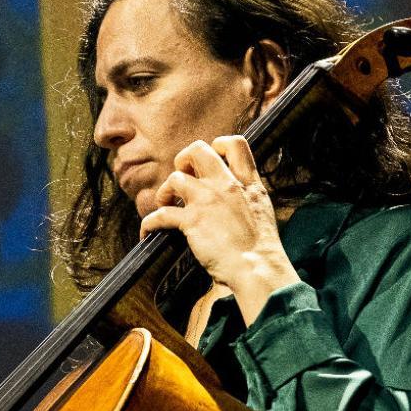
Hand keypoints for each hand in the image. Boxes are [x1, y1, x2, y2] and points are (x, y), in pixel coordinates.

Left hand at [140, 136, 300, 324]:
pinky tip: (148, 232)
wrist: (257, 267)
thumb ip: (247, 198)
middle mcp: (226, 185)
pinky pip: (160, 214)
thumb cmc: (261, 249)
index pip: (235, 143)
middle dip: (183, 160)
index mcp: (247, 183)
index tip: (209, 162)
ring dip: (165, 192)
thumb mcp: (262, 211)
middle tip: (182, 179)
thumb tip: (235, 200)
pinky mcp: (192, 221)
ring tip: (165, 205)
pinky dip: (149, 223)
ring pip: (174, 178)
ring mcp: (207, 200)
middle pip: (197, 150)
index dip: (217, 146)